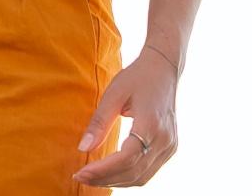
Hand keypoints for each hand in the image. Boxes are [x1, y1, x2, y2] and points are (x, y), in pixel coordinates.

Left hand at [73, 47, 179, 187]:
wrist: (163, 69)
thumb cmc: (136, 78)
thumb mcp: (113, 95)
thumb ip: (99, 123)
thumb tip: (83, 148)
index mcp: (151, 124)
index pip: (127, 158)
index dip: (103, 170)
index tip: (81, 173)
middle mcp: (165, 140)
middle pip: (134, 172)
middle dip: (106, 179)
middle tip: (80, 178)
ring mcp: (170, 146)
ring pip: (142, 177)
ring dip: (116, 181)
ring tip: (92, 178)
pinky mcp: (170, 148)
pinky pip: (148, 171)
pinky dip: (128, 176)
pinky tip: (110, 173)